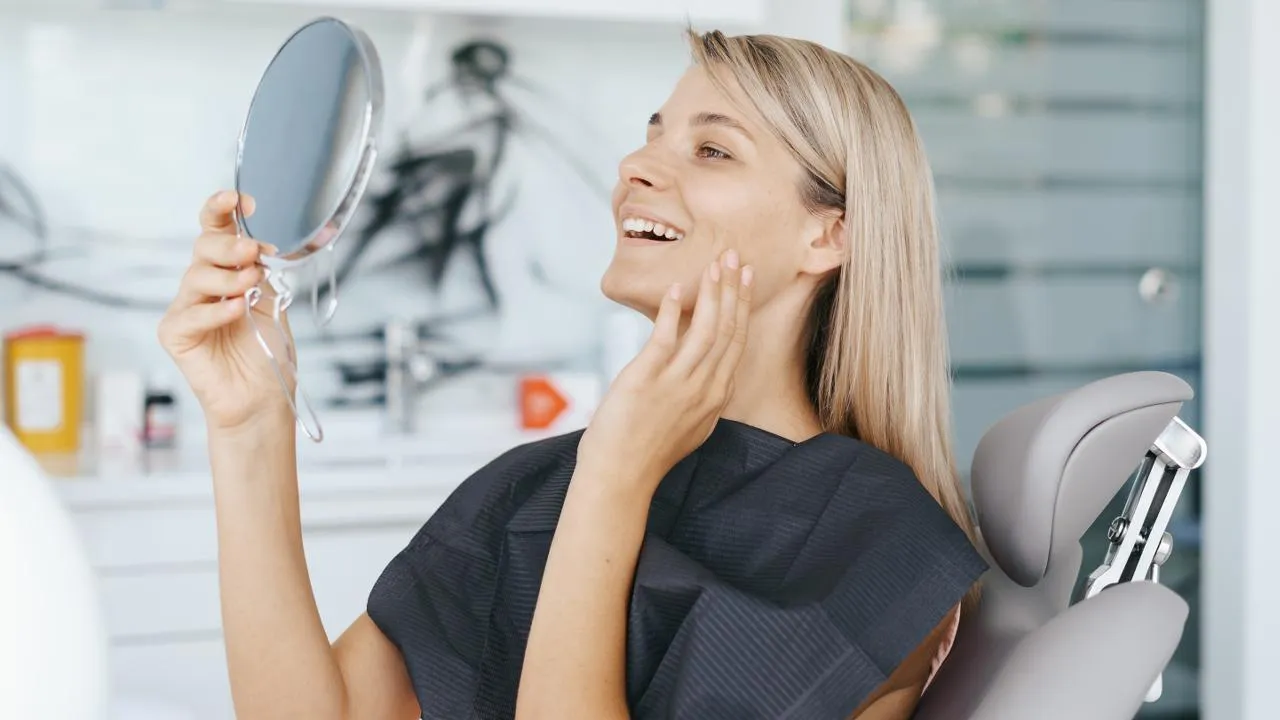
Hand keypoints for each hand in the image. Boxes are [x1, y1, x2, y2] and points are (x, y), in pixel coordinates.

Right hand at [157, 190, 294, 432]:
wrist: (262, 395)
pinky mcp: (174, 334)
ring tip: (250, 287)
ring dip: (228, 279)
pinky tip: (236, 311)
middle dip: (228, 246)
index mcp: (226, 270)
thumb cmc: (266, 348)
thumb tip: (256, 246)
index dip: (221, 209)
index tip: (241, 199)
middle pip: (203, 248)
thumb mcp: (272, 299)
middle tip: (252, 253)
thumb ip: (261, 271)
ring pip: (197, 277)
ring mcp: (185, 308)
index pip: (215, 229)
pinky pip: (191, 314)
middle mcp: (202, 285)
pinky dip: (216, 311)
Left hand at [577, 250, 753, 492]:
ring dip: (712, 292)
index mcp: (715, 397)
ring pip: (706, 330)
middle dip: (733, 289)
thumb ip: (698, 394)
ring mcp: (678, 384)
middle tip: (736, 256)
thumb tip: (698, 369)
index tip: (747, 279)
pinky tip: (677, 290)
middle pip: (727, 330)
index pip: (737, 342)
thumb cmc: (647, 453)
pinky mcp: (648, 380)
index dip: (743, 307)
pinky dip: (674, 312)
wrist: (620, 478)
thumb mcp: (688, 424)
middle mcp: (704, 389)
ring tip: (715, 263)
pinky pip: (667, 338)